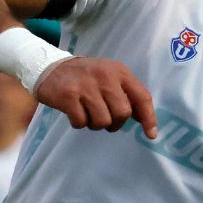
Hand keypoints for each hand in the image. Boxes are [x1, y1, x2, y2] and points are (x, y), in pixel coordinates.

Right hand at [34, 57, 157, 138]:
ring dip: (96, 125)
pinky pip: (81, 122)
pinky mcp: (68, 96)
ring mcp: (86, 86)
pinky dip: (79, 123)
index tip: (151, 135)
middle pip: (123, 113)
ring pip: (103, 121)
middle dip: (116, 123)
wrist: (51, 67)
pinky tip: (75, 113)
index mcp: (120, 72)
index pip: (142, 96)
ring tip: (89, 114)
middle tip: (107, 120)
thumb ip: (127, 95)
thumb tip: (145, 122)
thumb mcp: (110, 78)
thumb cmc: (87, 77)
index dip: (149, 118)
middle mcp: (105, 76)